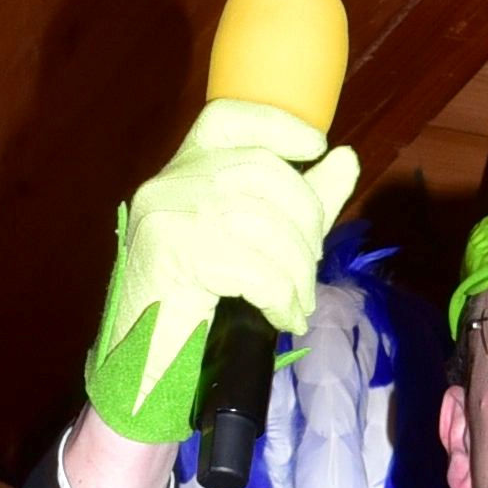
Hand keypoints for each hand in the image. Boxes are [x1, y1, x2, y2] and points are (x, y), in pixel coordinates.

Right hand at [86, 98, 361, 451]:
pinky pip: (247, 266)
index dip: (277, 124)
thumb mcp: (255, 244)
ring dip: (295, 270)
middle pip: (261, 172)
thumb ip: (299, 201)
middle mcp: (168, 183)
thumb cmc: (197, 306)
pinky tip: (281, 316)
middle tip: (310, 274)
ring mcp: (164, 214)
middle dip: (305, 223)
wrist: (142, 368)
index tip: (316, 147)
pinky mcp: (168, 254)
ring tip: (298, 304)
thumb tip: (344, 160)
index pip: (227, 118)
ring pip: (259, 221)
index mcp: (183, 171)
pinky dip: (278, 294)